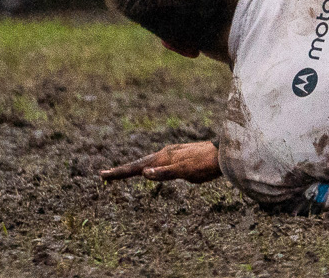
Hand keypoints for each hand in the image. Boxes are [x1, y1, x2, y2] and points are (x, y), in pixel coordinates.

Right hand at [99, 140, 220, 183]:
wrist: (225, 154)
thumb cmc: (206, 164)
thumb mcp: (185, 171)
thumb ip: (165, 173)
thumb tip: (145, 173)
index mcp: (163, 158)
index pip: (136, 167)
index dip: (120, 173)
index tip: (103, 176)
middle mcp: (165, 154)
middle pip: (139, 164)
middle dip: (122, 170)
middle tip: (104, 175)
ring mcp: (172, 154)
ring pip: (148, 162)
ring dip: (133, 168)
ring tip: (122, 172)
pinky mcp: (180, 156)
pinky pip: (158, 162)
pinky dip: (147, 166)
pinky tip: (150, 169)